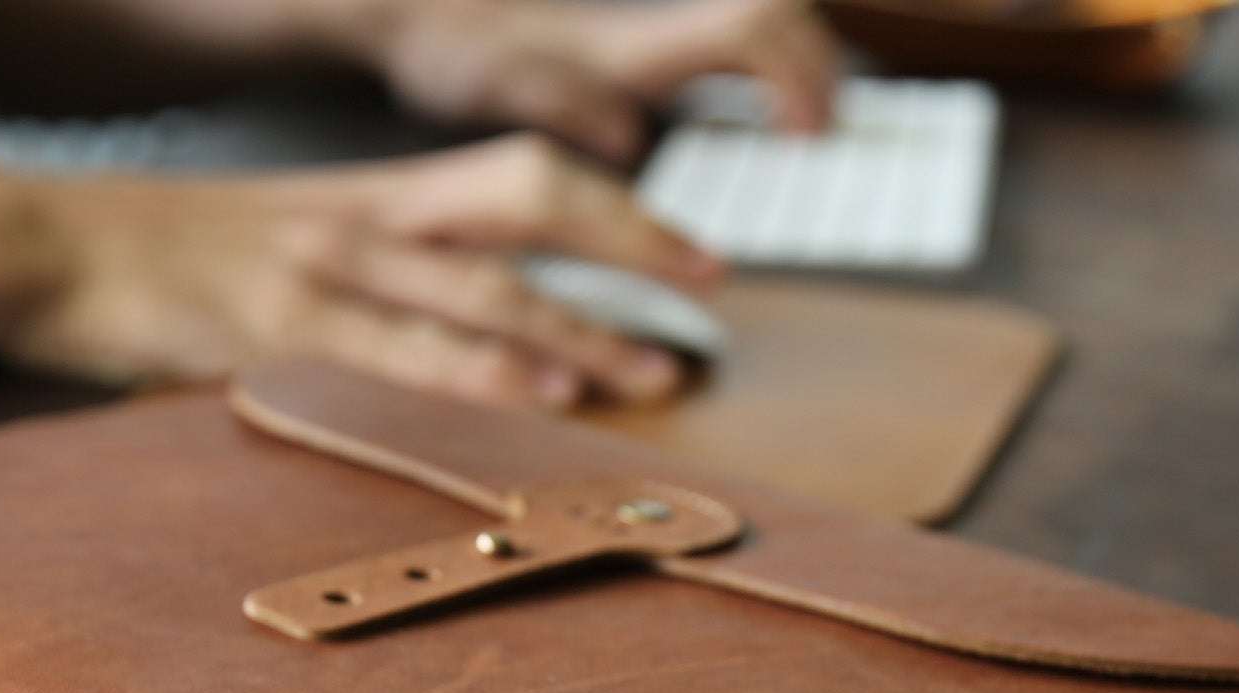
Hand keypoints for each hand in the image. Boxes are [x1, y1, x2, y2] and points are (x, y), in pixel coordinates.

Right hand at [0, 135, 725, 408]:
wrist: (54, 245)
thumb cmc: (182, 256)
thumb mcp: (302, 248)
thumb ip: (394, 282)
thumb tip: (481, 336)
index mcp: (386, 199)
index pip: (528, 183)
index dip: (622, 211)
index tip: (695, 256)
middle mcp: (375, 219)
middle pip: (531, 204)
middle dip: (632, 240)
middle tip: (713, 282)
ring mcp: (332, 267)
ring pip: (484, 285)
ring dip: (579, 330)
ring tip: (656, 371)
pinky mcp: (283, 323)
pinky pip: (404, 347)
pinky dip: (482, 370)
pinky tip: (543, 393)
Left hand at [363, 0, 841, 160]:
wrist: (418, 7)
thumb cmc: (457, 48)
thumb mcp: (502, 82)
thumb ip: (561, 100)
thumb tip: (624, 133)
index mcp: (633, 44)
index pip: (750, 25)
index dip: (796, 73)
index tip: (806, 134)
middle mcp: (652, 27)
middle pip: (774, 12)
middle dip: (815, 67)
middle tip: (820, 130)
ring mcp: (649, 32)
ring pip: (755, 22)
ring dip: (795, 65)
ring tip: (803, 121)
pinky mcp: (639, 45)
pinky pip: (726, 47)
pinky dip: (759, 71)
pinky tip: (755, 109)